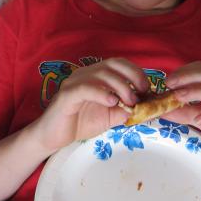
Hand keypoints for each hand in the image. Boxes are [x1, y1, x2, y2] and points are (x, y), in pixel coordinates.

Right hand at [31, 57, 148, 152]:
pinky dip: (101, 93)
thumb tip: (143, 107)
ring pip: (100, 74)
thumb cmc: (79, 123)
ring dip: (120, 86)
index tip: (146, 89)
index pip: (118, 64)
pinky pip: (85, 88)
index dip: (135, 72)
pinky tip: (111, 102)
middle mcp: (85, 74)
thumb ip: (124, 110)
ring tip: (129, 101)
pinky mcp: (66, 95)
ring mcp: (75, 82)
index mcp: (96, 76)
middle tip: (141, 93)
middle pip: (112, 64)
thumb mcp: (109, 117)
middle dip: (131, 76)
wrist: (54, 137)